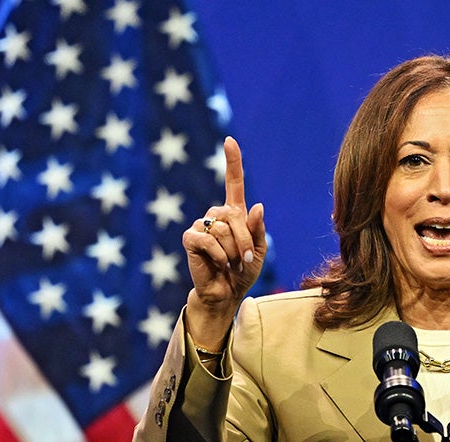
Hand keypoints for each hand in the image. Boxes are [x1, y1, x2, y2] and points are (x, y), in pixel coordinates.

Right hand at [182, 136, 266, 348]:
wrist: (226, 293)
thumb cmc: (243, 271)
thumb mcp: (258, 251)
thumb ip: (258, 230)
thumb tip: (258, 206)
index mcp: (235, 214)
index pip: (233, 182)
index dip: (232, 161)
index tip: (230, 140)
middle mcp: (217, 215)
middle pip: (234, 215)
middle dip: (245, 240)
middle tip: (245, 260)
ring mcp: (201, 226)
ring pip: (222, 229)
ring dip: (232, 251)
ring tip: (231, 263)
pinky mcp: (191, 239)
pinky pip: (207, 240)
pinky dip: (219, 255)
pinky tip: (218, 264)